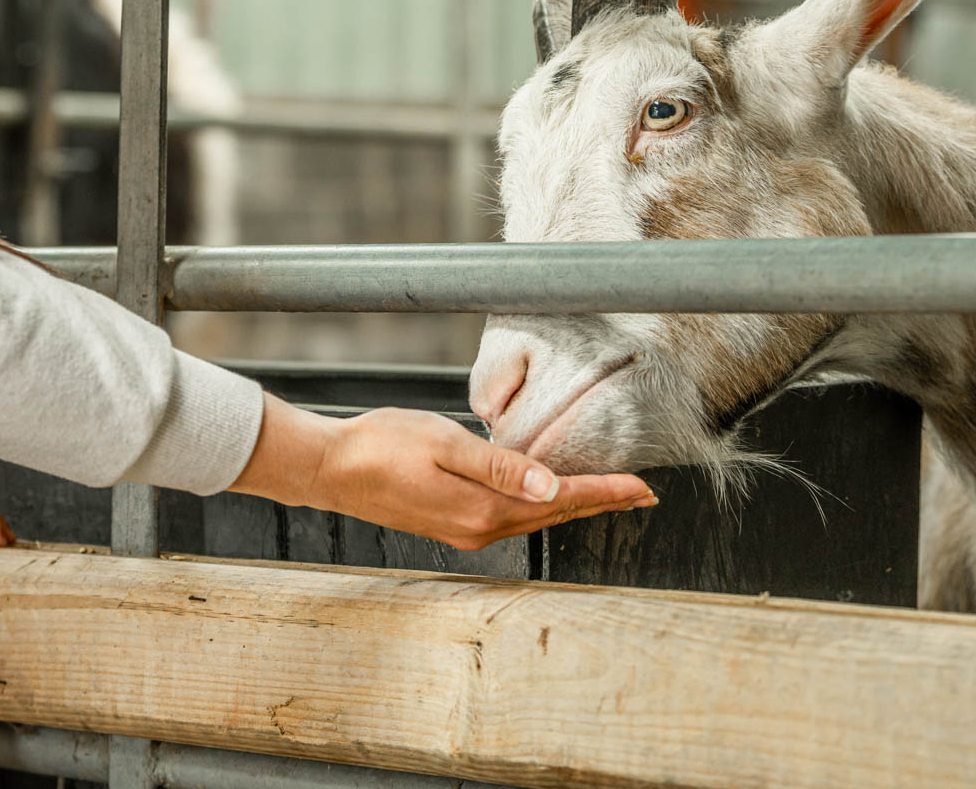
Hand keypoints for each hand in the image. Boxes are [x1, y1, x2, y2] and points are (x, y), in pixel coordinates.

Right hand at [228, 397, 654, 550]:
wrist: (330, 468)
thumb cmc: (381, 446)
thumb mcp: (444, 444)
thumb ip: (499, 465)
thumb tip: (551, 487)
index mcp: (482, 510)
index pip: (560, 500)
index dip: (606, 492)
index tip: (645, 488)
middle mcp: (479, 529)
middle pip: (554, 515)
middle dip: (600, 502)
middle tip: (642, 493)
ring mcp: (465, 531)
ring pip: (534, 518)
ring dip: (573, 505)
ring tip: (607, 493)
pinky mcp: (452, 523)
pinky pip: (511, 517)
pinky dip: (540, 506)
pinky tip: (547, 493)